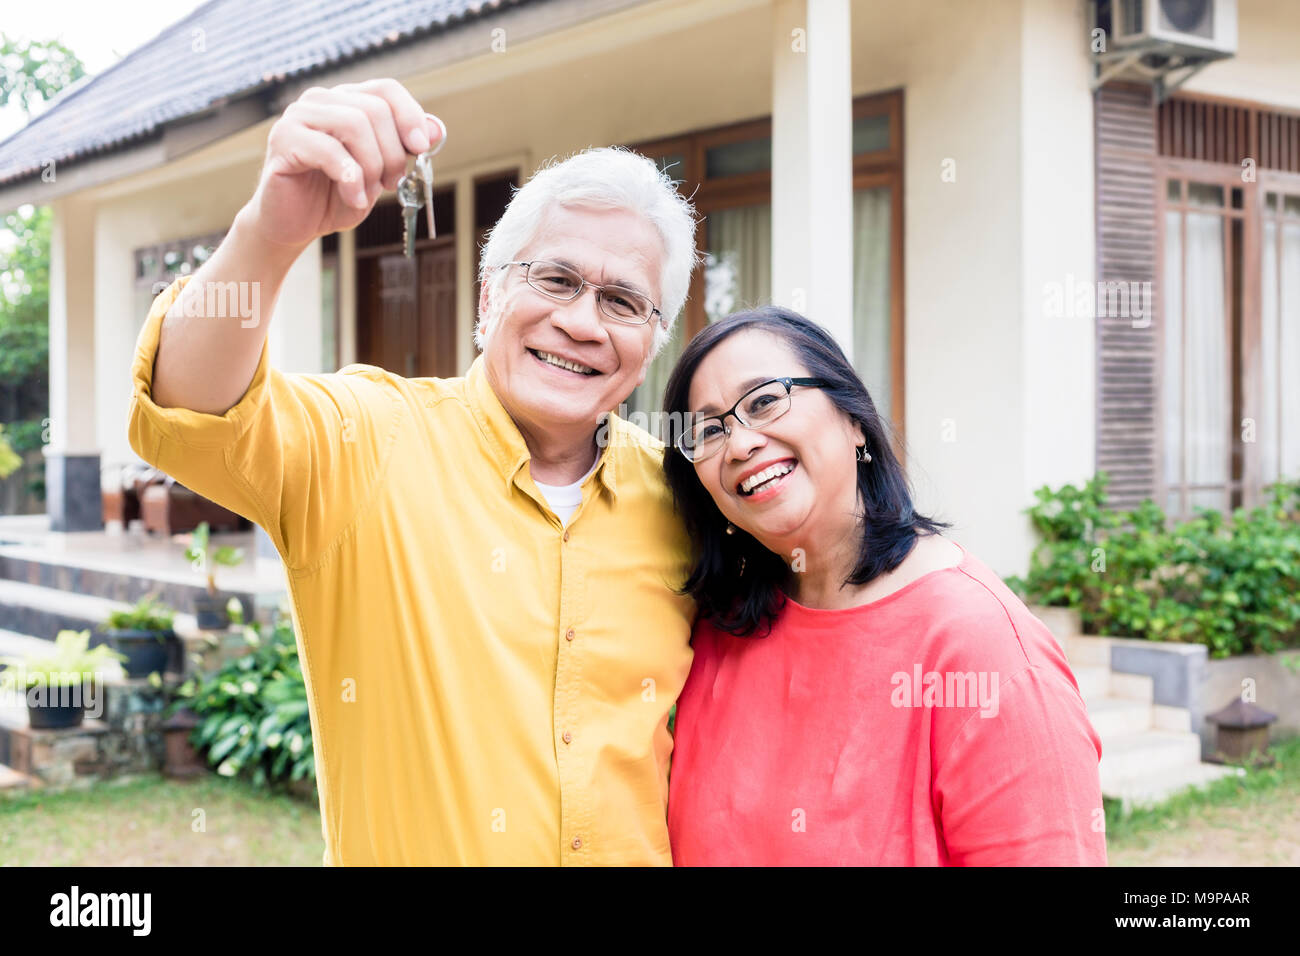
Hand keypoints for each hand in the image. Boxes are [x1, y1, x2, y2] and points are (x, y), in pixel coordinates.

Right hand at [241, 78, 445, 249]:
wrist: (296, 224)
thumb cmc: (336, 196)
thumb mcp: (380, 173)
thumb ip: (403, 149)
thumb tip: (435, 129)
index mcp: (346, 101)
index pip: (385, 89)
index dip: (410, 115)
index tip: (421, 148)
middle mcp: (321, 100)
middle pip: (374, 109)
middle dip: (392, 153)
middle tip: (391, 183)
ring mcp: (299, 116)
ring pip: (353, 124)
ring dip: (371, 166)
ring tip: (367, 192)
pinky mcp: (284, 140)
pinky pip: (329, 150)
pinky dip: (350, 179)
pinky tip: (353, 197)